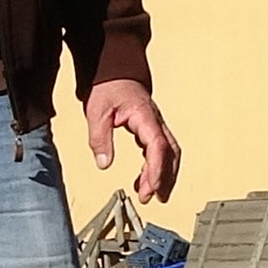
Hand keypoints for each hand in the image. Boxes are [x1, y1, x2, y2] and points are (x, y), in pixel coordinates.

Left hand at [83, 78, 178, 203]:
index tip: (151, 188)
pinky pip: (160, 150)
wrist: (113, 70)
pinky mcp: (150, 128)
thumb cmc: (107, 87)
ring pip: (169, 153)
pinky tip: (142, 180)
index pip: (158, 146)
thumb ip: (100, 138)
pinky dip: (154, 168)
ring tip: (152, 195)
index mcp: (145, 117)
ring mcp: (155, 125)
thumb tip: (104, 163)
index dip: (156, 169)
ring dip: (164, 175)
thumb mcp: (97, 112)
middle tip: (154, 198)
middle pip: (170, 153)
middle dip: (165, 178)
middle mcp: (155, 122)